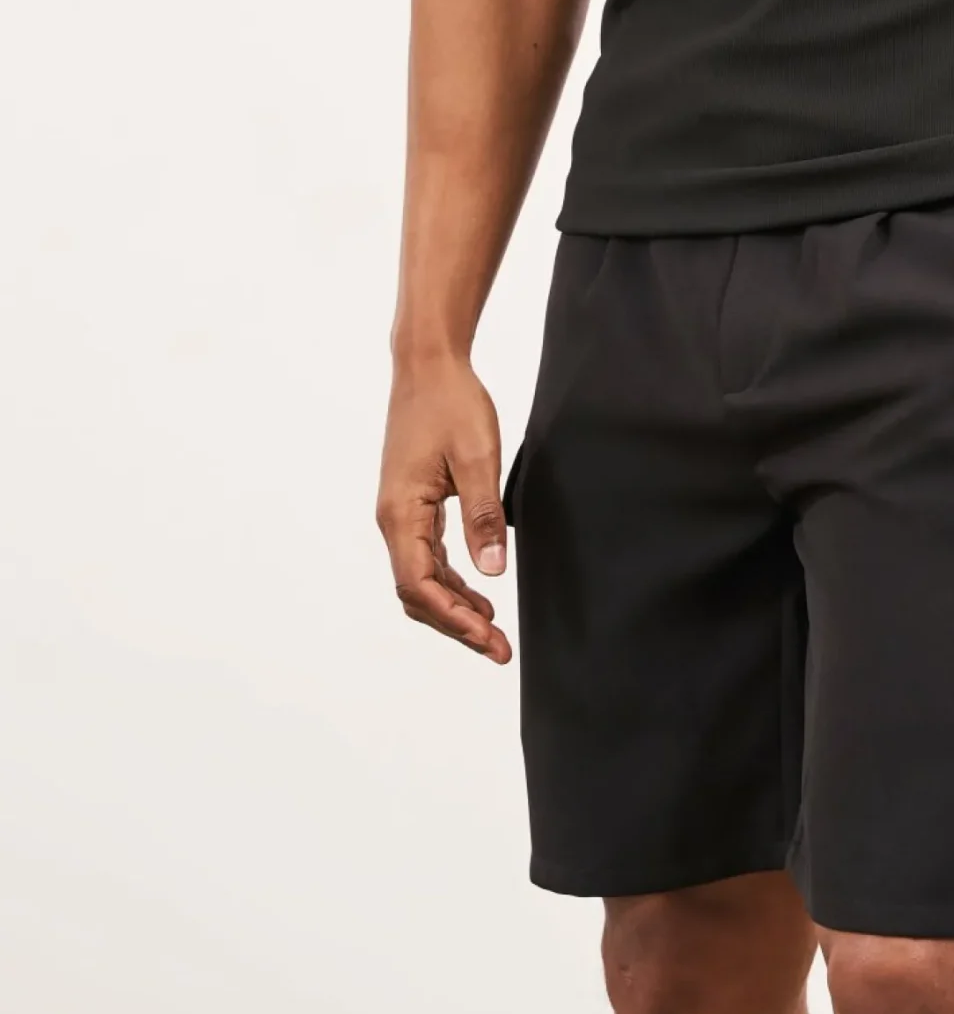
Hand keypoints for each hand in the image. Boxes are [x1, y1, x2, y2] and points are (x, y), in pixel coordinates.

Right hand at [376, 354, 512, 662]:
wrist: (428, 365)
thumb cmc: (452, 403)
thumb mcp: (478, 457)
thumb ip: (483, 515)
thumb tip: (492, 571)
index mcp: (401, 513)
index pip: (419, 585)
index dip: (453, 618)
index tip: (489, 637)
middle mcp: (393, 519)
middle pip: (417, 592)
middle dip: (456, 625)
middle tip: (499, 648)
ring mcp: (401, 513)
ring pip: (422, 578)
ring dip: (455, 607)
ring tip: (493, 630)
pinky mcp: (413, 504)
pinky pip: (427, 557)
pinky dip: (451, 580)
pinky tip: (479, 591)